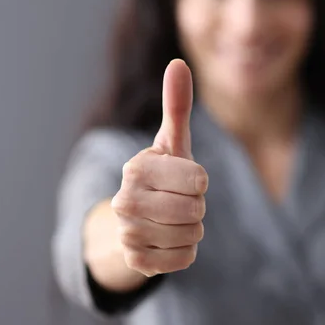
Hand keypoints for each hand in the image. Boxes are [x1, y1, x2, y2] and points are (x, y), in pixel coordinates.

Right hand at [111, 59, 207, 276]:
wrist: (134, 218)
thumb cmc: (162, 174)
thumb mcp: (171, 142)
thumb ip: (176, 106)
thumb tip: (178, 62)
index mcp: (136, 168)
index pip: (199, 180)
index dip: (199, 181)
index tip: (183, 178)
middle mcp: (125, 201)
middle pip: (195, 210)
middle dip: (196, 206)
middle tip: (179, 201)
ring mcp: (128, 234)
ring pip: (192, 235)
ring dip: (192, 228)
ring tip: (172, 219)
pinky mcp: (136, 261)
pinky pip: (184, 259)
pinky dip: (185, 250)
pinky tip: (167, 240)